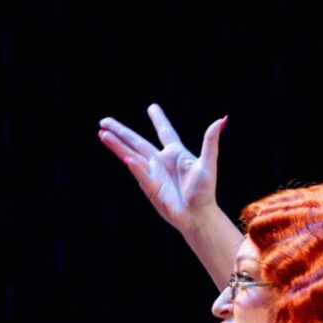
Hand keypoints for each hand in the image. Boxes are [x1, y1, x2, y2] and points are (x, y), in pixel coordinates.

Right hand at [99, 104, 225, 233]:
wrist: (197, 215)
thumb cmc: (204, 192)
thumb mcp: (207, 163)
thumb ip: (210, 141)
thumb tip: (221, 120)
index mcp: (176, 153)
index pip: (164, 132)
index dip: (158, 120)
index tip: (152, 108)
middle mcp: (160, 161)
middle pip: (136, 141)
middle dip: (120, 131)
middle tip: (104, 121)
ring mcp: (152, 174)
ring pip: (130, 154)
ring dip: (117, 144)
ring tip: (102, 134)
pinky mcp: (149, 187)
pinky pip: (140, 173)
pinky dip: (134, 165)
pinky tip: (125, 157)